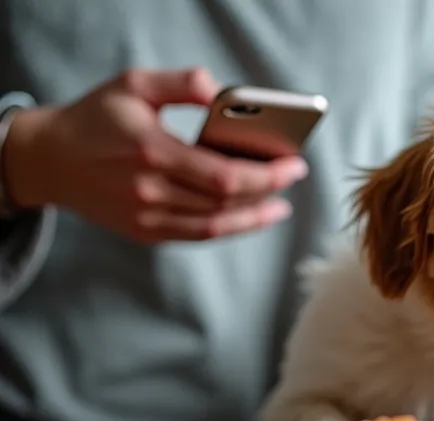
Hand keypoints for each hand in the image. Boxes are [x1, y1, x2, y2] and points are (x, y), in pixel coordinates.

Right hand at [1, 68, 307, 241]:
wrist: (51, 160)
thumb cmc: (97, 118)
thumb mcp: (134, 84)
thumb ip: (181, 83)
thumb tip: (222, 92)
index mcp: (152, 152)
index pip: (225, 175)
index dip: (267, 175)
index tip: (293, 164)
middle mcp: (151, 191)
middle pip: (226, 202)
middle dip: (269, 191)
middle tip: (294, 176)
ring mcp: (148, 217)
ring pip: (216, 226)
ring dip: (254, 217)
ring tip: (280, 205)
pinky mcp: (146, 232)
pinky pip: (198, 235)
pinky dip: (229, 228)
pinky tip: (249, 216)